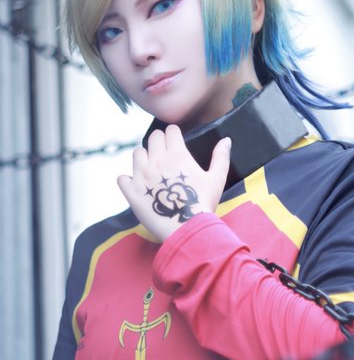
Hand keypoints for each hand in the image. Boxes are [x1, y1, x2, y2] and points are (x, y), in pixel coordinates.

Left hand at [117, 125, 230, 241]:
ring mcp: (141, 175)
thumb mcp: (217, 179)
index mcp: (177, 155)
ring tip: (151, 169)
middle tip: (164, 155)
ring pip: (136, 153)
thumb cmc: (203, 204)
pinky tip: (137, 186)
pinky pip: (122, 178)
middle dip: (159, 142)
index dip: (174, 134)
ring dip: (143, 158)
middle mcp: (157, 161)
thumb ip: (221, 157)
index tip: (176, 142)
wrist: (187, 229)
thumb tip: (226, 140)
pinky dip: (128, 180)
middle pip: (152, 138)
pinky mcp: (131, 191)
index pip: (170, 131)